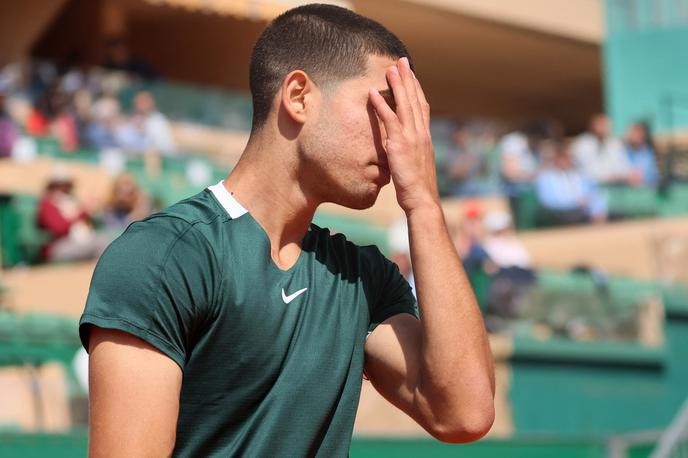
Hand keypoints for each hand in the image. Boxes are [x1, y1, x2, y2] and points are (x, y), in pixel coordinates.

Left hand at [369, 57, 439, 214]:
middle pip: (415, 100)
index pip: (422, 108)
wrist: (422, 200)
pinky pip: (389, 119)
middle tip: (402, 62)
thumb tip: (406, 152)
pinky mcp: (400, 144)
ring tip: (390, 69)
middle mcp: (421, 133)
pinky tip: (372, 93)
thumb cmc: (418, 190)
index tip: (411, 76)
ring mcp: (412, 137)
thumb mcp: (417, 167)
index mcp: (425, 138)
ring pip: (404, 104)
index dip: (417, 90)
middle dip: (408, 79)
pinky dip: (381, 104)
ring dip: (397, 85)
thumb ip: (412, 155)